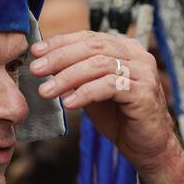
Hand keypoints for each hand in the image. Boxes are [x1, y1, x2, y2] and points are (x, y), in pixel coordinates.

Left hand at [29, 31, 177, 173]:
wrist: (147, 145)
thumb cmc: (120, 117)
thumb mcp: (93, 91)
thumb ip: (77, 75)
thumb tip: (45, 64)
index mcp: (125, 49)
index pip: (89, 38)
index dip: (61, 42)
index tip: (36, 51)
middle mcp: (137, 56)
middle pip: (93, 48)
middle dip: (60, 58)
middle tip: (36, 69)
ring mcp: (143, 72)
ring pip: (99, 65)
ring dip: (68, 77)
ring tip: (46, 91)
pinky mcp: (143, 92)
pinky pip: (109, 86)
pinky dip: (85, 93)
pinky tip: (68, 103)